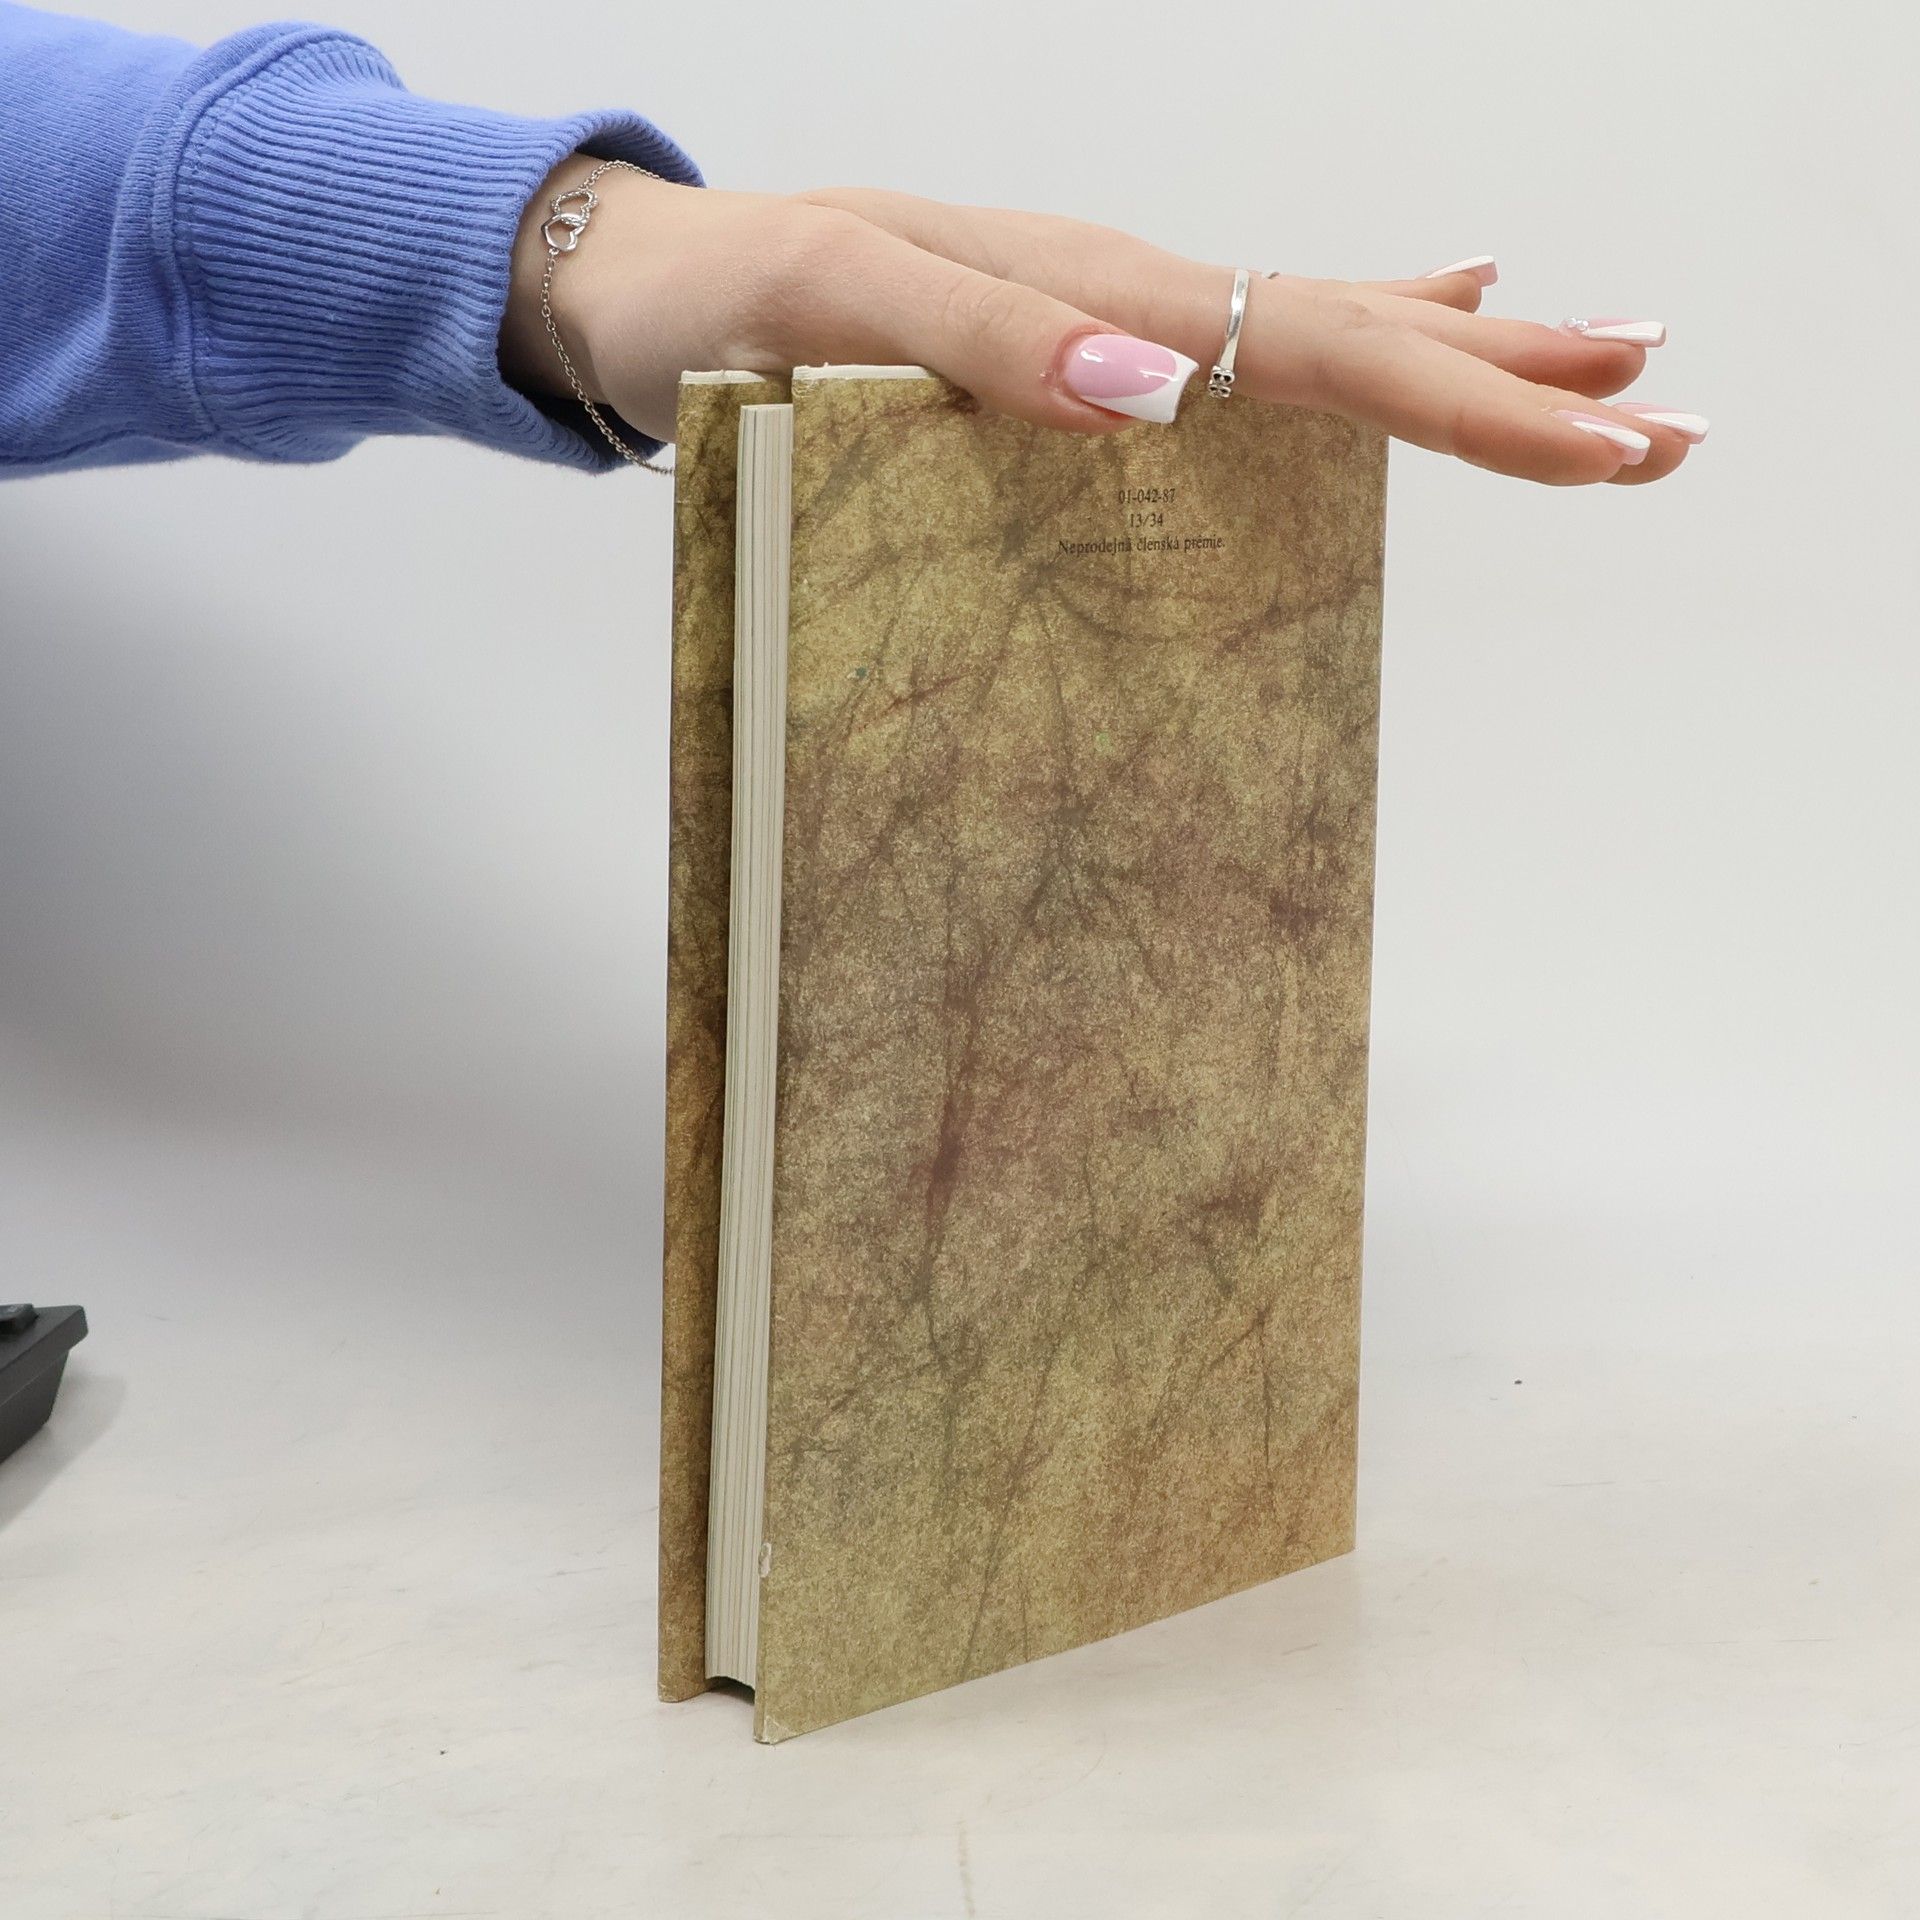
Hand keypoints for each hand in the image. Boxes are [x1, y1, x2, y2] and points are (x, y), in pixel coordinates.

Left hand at [501, 155, 1702, 484]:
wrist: (645, 286)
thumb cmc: (719, 301)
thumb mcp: (833, 310)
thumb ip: (984, 342)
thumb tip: (1162, 394)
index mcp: (1097, 285)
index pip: (1324, 347)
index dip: (1472, 404)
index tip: (1607, 445)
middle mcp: (1126, 292)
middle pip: (1358, 333)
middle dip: (1520, 389)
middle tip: (1669, 422)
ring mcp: (1110, 316)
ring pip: (1323, 330)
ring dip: (1466, 360)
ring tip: (1602, 365)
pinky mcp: (1076, 348)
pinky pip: (1244, 338)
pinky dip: (1349, 331)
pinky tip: (1415, 315)